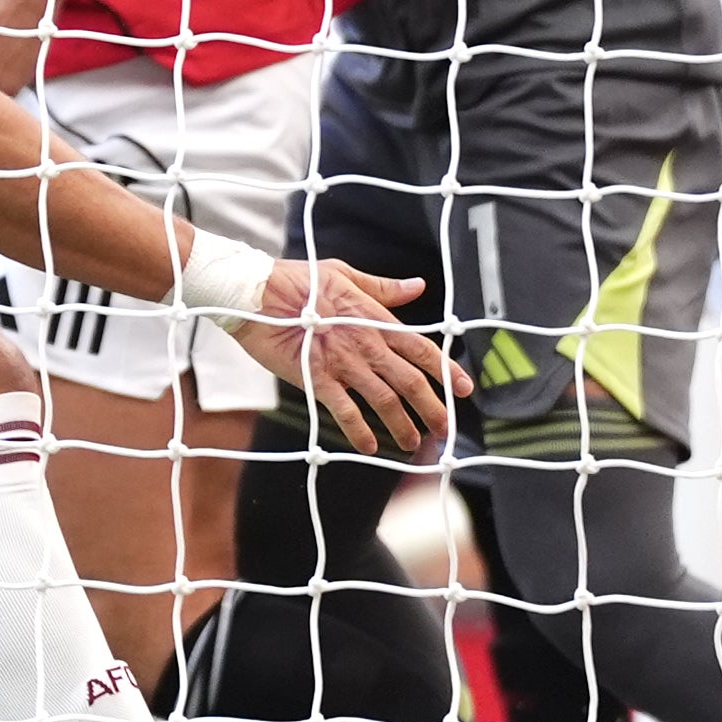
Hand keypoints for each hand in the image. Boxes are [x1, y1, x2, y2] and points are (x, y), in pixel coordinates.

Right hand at [225, 256, 452, 454]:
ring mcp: (342, 362)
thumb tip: (417, 287)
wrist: (256, 292)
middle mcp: (366, 343)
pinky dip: (360, 430)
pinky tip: (369, 446)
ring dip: (402, 425)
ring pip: (384, 399)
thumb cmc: (298, 280)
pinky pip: (345, 410)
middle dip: (432, 408)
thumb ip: (384, 288)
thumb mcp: (345, 274)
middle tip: (444, 430)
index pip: (422, 349)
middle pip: (411, 381)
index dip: (447, 371)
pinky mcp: (316, 377)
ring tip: (411, 444)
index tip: (465, 389)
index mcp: (376, 319)